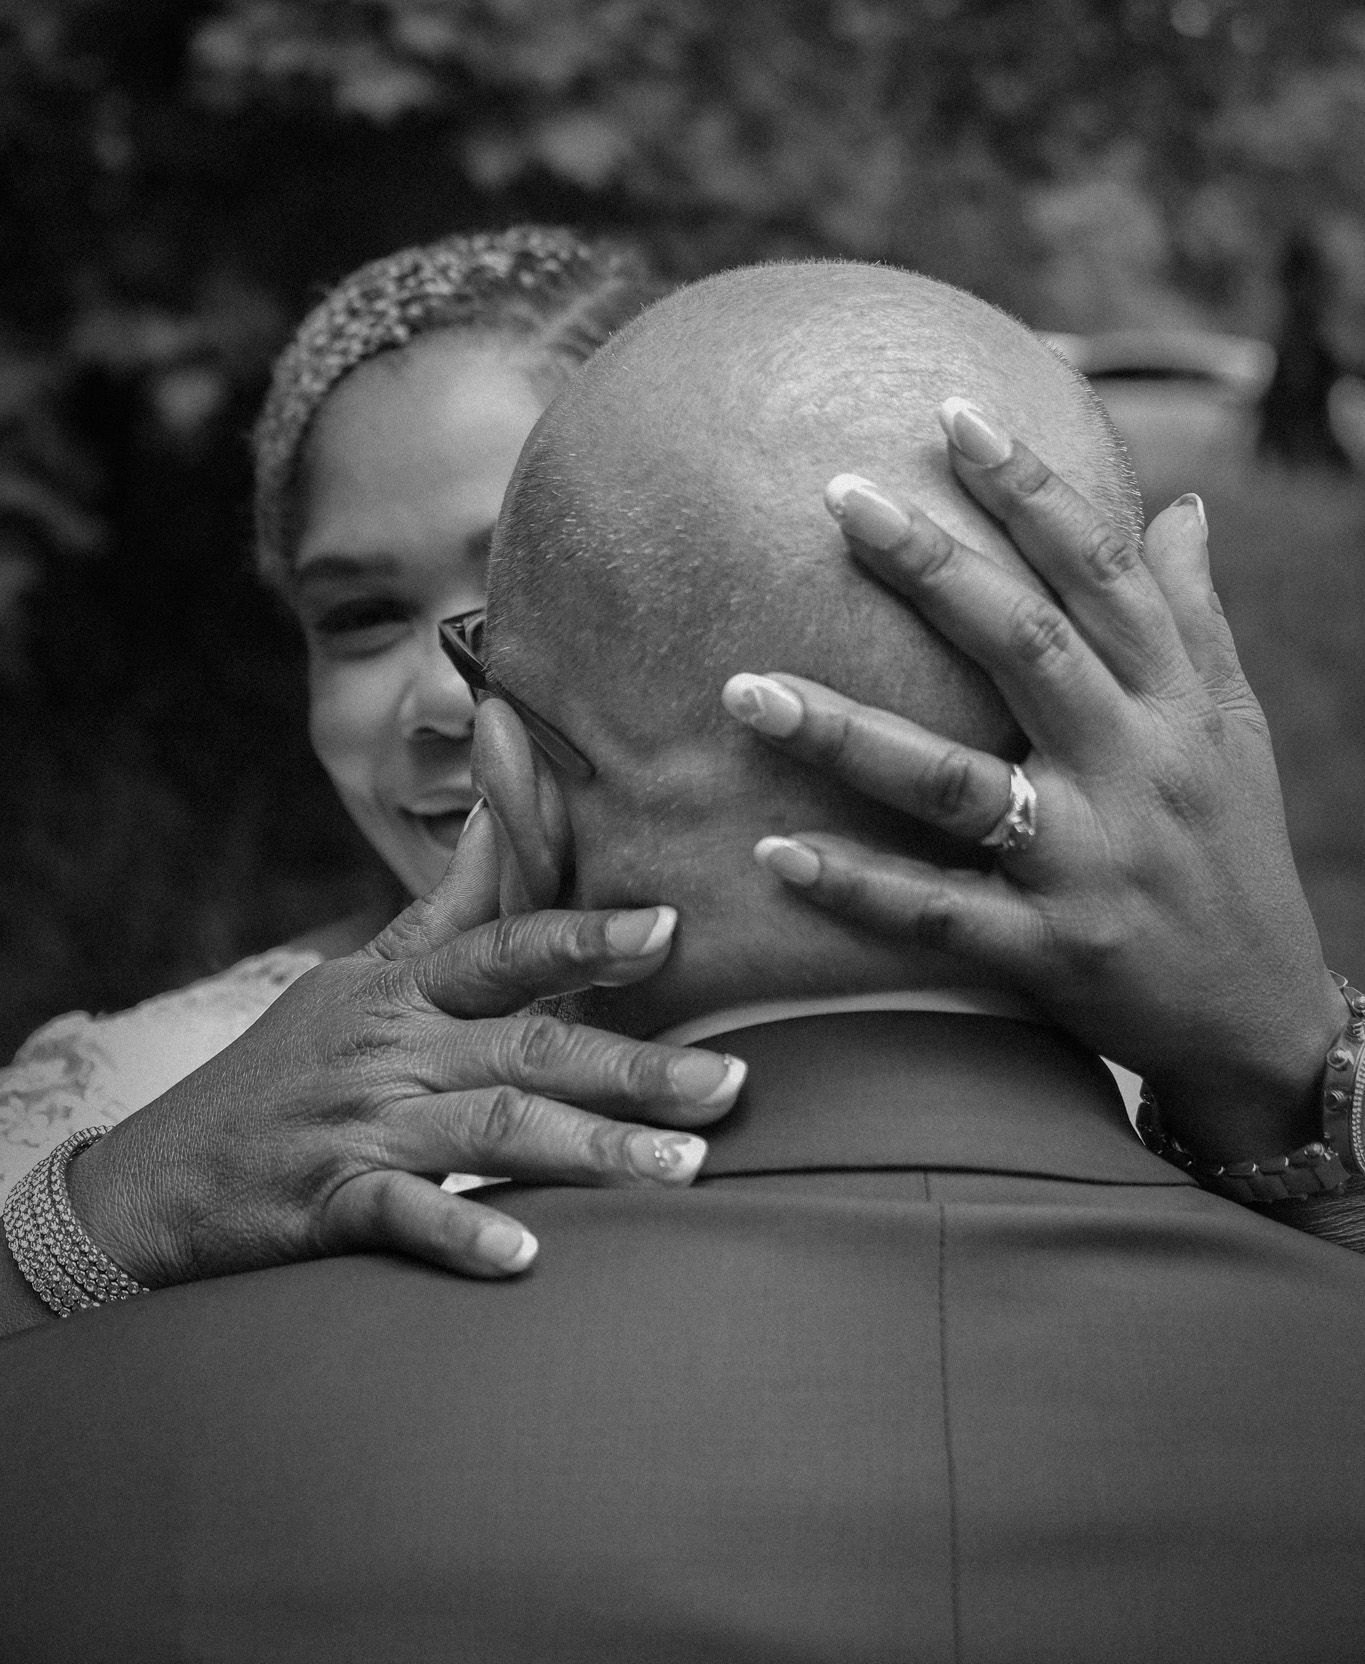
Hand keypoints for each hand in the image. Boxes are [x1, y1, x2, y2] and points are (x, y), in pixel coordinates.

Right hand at [64, 804, 745, 1291]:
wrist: (155, 1178)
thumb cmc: (283, 1068)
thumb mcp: (360, 975)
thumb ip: (448, 904)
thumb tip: (502, 812)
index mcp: (405, 990)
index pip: (504, 948)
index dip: (584, 937)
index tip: (667, 929)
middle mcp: (392, 1050)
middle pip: (525, 1044)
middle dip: (633, 1064)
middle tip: (731, 1083)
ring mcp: (360, 1126)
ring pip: (487, 1127)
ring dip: (588, 1147)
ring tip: (680, 1169)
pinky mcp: (327, 1205)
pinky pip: (401, 1214)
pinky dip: (461, 1230)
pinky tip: (527, 1254)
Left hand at [721, 398, 1340, 1163]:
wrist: (1263, 1021)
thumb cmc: (1234, 849)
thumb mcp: (1236, 726)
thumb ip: (1195, 616)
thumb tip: (1180, 506)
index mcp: (1176, 701)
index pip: (1102, 571)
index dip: (1031, 488)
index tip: (953, 413)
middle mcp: (1137, 767)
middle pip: (1025, 647)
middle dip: (929, 568)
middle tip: (836, 494)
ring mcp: (1091, 863)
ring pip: (956, 785)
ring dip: (845, 734)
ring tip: (744, 688)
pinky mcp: (1050, 953)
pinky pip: (938, 915)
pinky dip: (857, 886)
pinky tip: (773, 850)